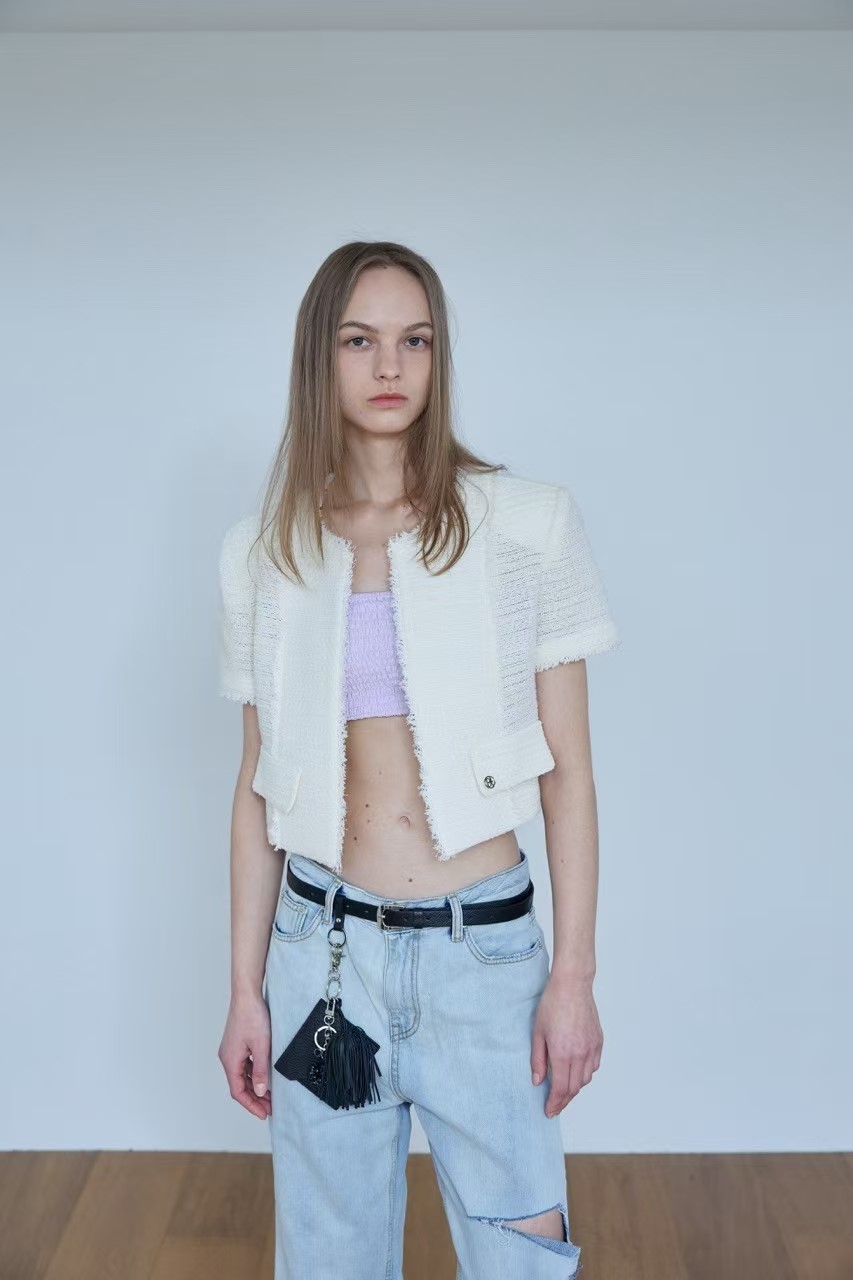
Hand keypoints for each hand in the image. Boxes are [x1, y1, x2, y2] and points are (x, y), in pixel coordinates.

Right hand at [218, 991, 272, 1119]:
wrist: (247, 994)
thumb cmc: (252, 1016)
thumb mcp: (261, 1046)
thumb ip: (260, 1070)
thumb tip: (259, 1092)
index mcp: (230, 1060)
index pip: (238, 1091)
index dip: (251, 1105)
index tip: (264, 1114)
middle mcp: (227, 1057)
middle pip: (239, 1085)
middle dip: (254, 1098)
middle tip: (270, 1108)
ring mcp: (231, 1050)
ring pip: (242, 1076)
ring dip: (255, 1087)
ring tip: (270, 1096)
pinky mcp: (237, 1044)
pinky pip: (244, 1065)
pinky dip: (254, 1074)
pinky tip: (265, 1076)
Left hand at [530, 973, 602, 1117]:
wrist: (573, 985)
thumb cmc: (552, 1004)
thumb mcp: (537, 1032)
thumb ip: (537, 1060)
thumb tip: (538, 1082)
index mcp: (562, 1053)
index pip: (560, 1088)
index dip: (555, 1103)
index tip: (549, 1111)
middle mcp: (580, 1054)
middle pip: (574, 1088)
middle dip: (564, 1100)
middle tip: (554, 1106)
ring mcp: (591, 1048)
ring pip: (586, 1079)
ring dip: (575, 1088)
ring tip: (564, 1090)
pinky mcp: (598, 1041)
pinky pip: (594, 1066)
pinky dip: (585, 1074)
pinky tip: (576, 1072)